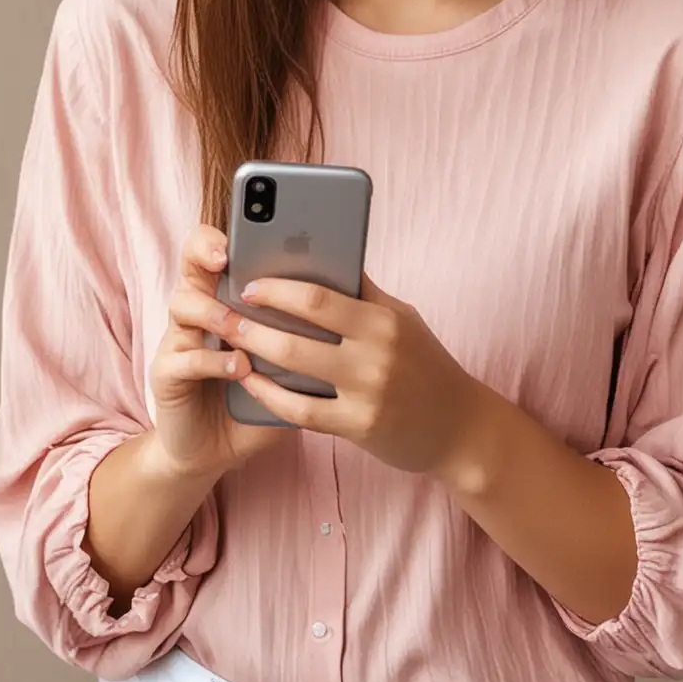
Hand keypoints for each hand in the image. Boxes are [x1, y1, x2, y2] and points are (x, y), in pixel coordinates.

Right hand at [147, 223, 298, 480]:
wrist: (222, 446)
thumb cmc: (265, 395)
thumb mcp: (294, 356)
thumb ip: (312, 324)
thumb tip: (357, 286)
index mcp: (227, 292)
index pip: (218, 245)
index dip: (225, 230)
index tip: (245, 222)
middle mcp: (199, 307)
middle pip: (191, 263)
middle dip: (205, 253)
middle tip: (226, 256)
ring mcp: (179, 338)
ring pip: (184, 305)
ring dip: (215, 313)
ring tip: (240, 326)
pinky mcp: (167, 374)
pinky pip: (186, 359)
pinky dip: (215, 361)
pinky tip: (241, 369)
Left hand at [168, 267, 487, 478]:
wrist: (460, 428)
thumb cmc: (425, 364)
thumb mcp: (401, 318)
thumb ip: (362, 293)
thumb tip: (322, 253)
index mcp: (384, 319)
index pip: (321, 296)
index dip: (278, 289)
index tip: (249, 284)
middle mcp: (377, 353)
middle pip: (299, 331)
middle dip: (253, 321)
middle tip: (222, 312)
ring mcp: (367, 393)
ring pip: (294, 369)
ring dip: (253, 353)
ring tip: (227, 344)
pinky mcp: (359, 428)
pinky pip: (300, 411)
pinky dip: (270, 395)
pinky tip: (250, 383)